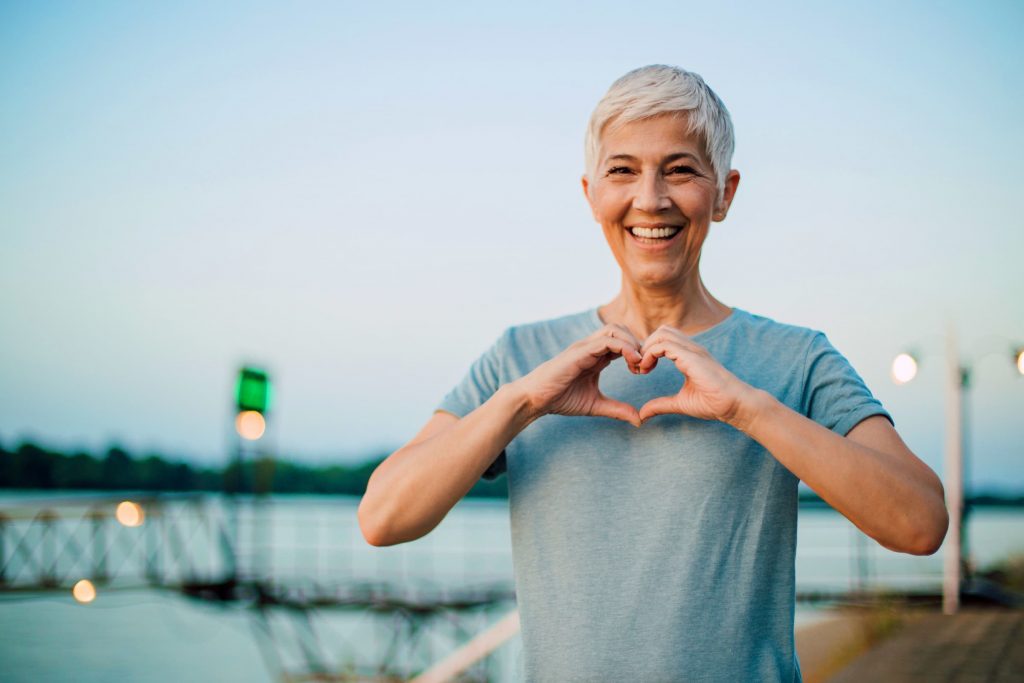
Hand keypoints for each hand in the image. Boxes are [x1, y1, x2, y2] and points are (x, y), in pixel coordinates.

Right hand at [515, 324, 643, 426]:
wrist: (536, 399)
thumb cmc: (560, 399)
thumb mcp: (596, 405)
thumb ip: (617, 409)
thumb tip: (639, 420)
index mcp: (596, 356)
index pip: (623, 341)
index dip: (638, 352)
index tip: (645, 371)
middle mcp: (592, 347)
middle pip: (622, 329)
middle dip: (638, 343)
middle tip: (644, 365)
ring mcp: (585, 347)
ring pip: (615, 329)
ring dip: (632, 343)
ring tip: (639, 364)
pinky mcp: (580, 351)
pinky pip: (607, 340)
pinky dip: (624, 347)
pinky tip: (632, 363)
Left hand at [637, 325, 754, 424]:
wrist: (734, 405)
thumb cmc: (713, 403)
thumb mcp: (680, 403)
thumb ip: (661, 405)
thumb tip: (642, 415)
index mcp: (688, 356)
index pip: (664, 340)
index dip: (648, 351)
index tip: (641, 370)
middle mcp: (690, 349)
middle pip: (661, 331)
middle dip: (645, 346)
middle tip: (639, 367)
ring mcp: (692, 350)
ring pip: (661, 333)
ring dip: (646, 348)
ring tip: (642, 367)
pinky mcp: (691, 356)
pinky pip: (664, 345)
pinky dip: (650, 353)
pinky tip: (647, 369)